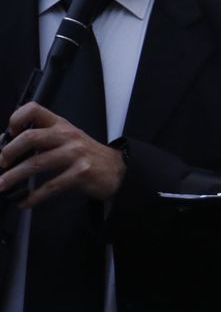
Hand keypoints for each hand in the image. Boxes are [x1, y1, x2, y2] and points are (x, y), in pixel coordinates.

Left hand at [0, 102, 126, 208]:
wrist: (117, 170)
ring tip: (1, 186)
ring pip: (36, 164)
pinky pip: (51, 186)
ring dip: (14, 177)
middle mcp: (67, 136)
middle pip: (30, 137)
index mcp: (60, 124)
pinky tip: (25, 201)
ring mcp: (75, 154)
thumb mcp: (67, 139)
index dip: (16, 119)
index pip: (34, 110)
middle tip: (0, 165)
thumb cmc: (87, 155)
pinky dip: (34, 196)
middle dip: (9, 153)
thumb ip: (43, 139)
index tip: (8, 135)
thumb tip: (9, 149)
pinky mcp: (81, 173)